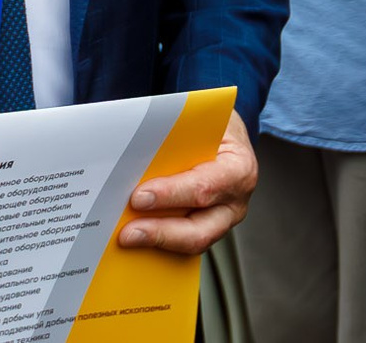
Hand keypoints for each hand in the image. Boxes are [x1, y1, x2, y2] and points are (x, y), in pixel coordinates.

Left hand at [119, 110, 255, 253]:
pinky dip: (158, 246)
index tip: (138, 197)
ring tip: (127, 238)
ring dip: (156, 243)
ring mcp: (223, 221)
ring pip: (190, 243)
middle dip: (160, 232)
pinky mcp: (207, 229)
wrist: (223, 133)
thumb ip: (176, 137)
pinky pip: (182, 245)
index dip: (170, 195)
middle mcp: (234, 202)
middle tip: (128, 233)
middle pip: (199, 231)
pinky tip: (137, 240)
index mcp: (238, 169)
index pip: (204, 187)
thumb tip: (136, 150)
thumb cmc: (213, 126)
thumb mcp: (202, 119)